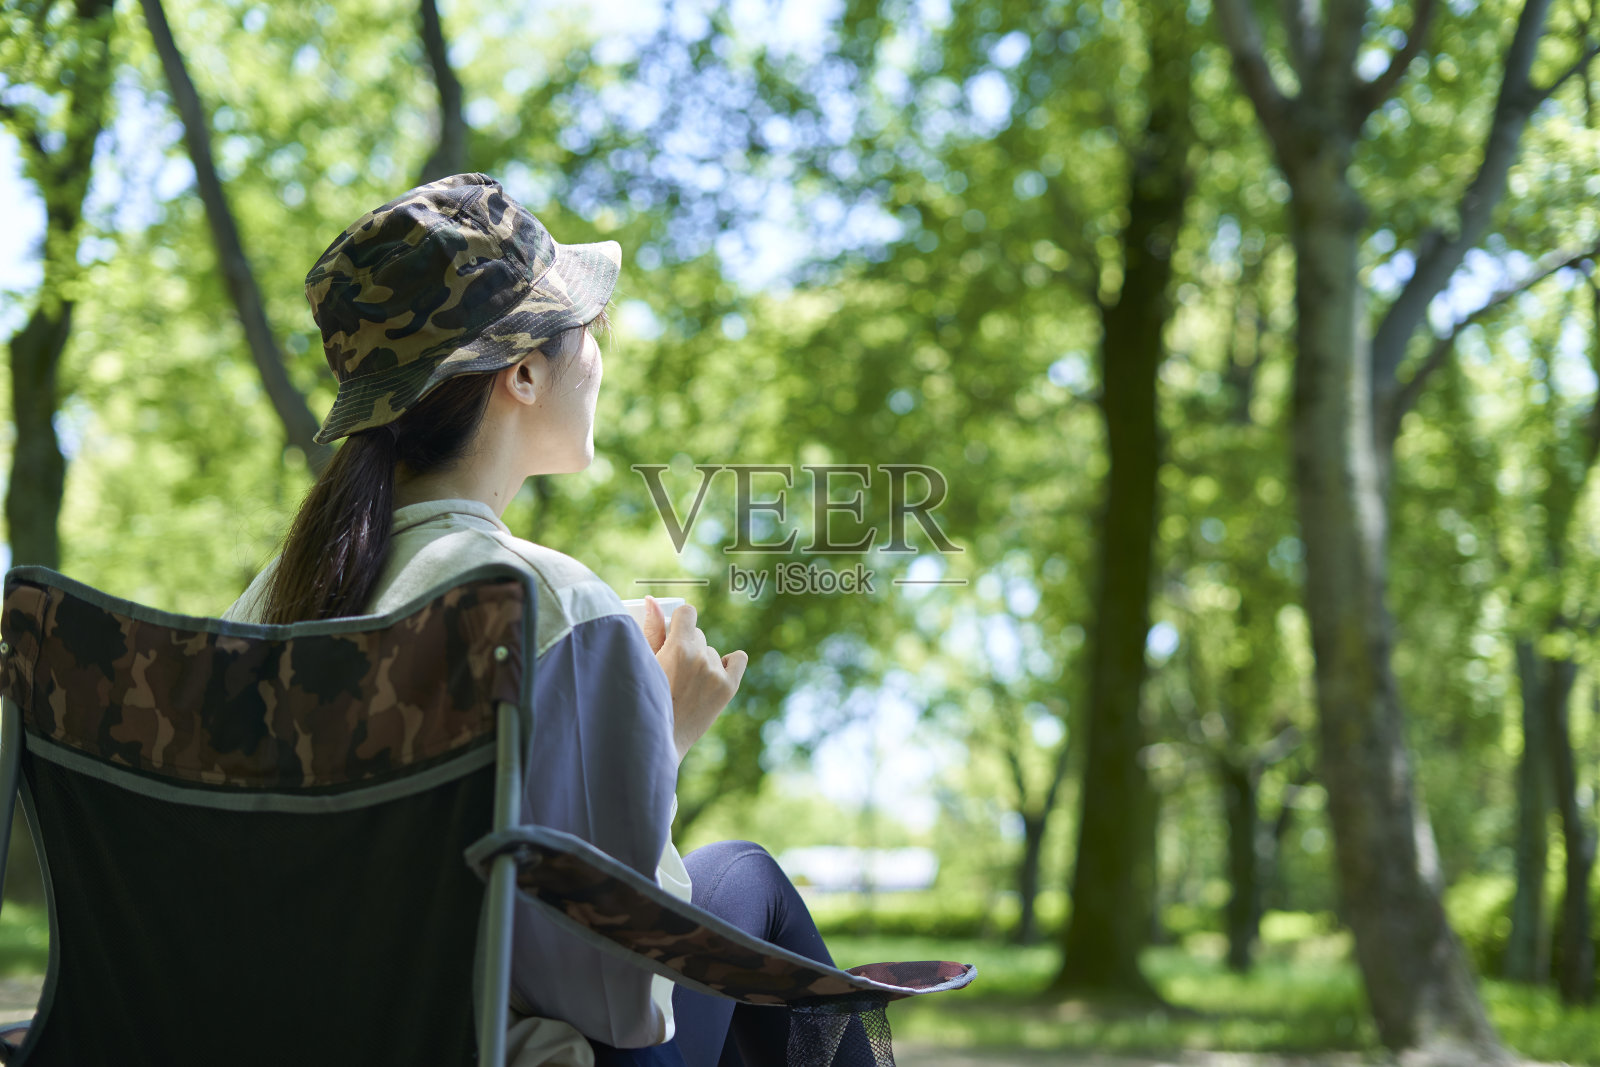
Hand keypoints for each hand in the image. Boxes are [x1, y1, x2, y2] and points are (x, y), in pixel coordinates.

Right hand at [647, 599, 746, 762]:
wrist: (656, 741)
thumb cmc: (642, 699)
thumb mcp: (643, 662)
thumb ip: (651, 630)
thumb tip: (652, 600)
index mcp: (678, 648)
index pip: (687, 612)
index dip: (678, 622)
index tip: (672, 634)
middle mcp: (701, 658)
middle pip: (698, 634)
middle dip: (686, 646)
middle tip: (672, 671)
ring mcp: (716, 674)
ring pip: (711, 651)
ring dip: (702, 661)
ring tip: (684, 685)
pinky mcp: (728, 688)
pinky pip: (738, 659)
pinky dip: (729, 663)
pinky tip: (714, 675)